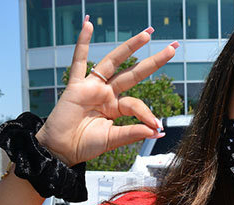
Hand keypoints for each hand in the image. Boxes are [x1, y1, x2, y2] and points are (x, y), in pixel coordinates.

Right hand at [37, 16, 177, 165]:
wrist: (61, 150)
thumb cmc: (84, 145)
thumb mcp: (113, 140)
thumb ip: (133, 133)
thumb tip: (158, 131)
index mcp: (116, 107)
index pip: (136, 103)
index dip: (147, 113)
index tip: (157, 125)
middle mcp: (106, 93)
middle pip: (133, 73)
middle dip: (153, 61)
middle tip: (172, 49)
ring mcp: (92, 87)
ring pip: (113, 62)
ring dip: (130, 47)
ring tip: (147, 35)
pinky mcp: (76, 86)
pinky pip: (79, 61)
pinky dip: (82, 43)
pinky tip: (88, 25)